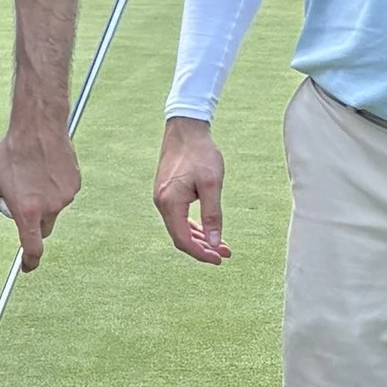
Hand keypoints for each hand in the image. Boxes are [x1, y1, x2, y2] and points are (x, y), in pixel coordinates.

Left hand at [0, 115, 79, 271]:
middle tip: (24, 198)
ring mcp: (65, 196)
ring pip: (54, 208)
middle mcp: (50, 208)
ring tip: (33, 175)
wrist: (38, 128)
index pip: (32, 247)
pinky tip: (45, 168)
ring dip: (44, 199)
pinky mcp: (74, 183)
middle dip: (35, 220)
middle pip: (44, 227)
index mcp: (28, 212)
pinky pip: (63, 192)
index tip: (27, 266)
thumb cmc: (12, 152)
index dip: (30, 261)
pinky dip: (54, 186)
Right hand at [153, 117, 228, 263]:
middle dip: (203, 248)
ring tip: (220, 244)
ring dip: (199, 237)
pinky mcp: (167, 191)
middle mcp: (162, 203)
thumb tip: (214, 243)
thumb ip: (212, 215)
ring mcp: (162, 197)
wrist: (185, 128)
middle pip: (180, 236)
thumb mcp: (212, 184)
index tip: (219, 259)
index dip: (201, 254)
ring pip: (179, 227)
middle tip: (224, 253)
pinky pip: (178, 216)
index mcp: (170, 203)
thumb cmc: (200, 153)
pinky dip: (192, 225)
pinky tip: (206, 228)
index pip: (183, 240)